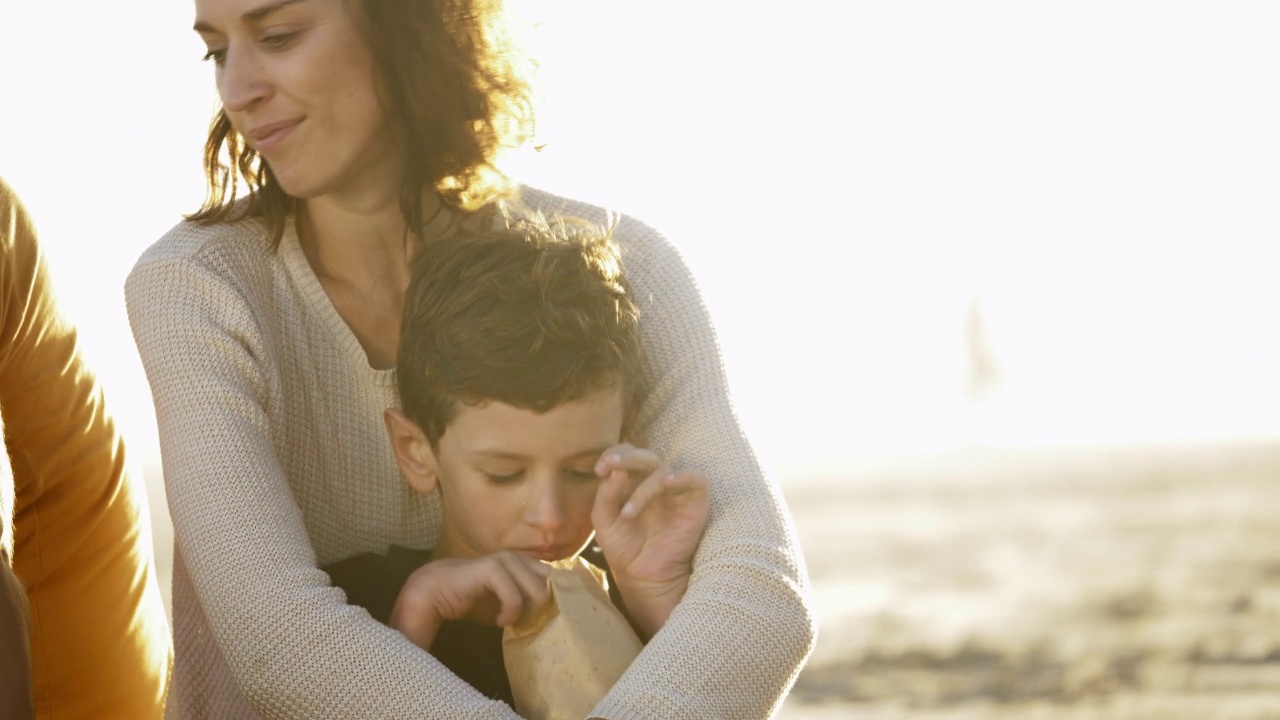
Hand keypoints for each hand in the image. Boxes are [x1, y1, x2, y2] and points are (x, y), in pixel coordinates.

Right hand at [388, 552, 550, 650]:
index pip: (555, 577)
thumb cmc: (473, 599)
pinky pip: (515, 597)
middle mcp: (518, 557)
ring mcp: (506, 560)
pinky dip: (510, 614)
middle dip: (541, 606)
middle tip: (523, 619)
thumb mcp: (506, 602)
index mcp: (524, 562)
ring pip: (537, 591)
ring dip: (525, 612)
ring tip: (507, 620)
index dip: (556, 597)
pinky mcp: (492, 568)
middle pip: (551, 584)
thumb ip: (527, 602)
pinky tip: (499, 621)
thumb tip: (549, 613)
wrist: (437, 592)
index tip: (543, 616)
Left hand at [592, 444, 709, 637]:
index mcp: (632, 481)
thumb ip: (606, 494)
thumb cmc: (624, 546)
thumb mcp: (605, 519)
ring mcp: (676, 491)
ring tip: (628, 515)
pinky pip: (697, 479)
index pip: (626, 454)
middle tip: (612, 467)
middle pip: (645, 455)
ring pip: (664, 470)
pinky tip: (667, 484)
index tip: (599, 469)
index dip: (613, 455)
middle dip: (628, 459)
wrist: (643, 576)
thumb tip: (614, 470)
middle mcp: (654, 482)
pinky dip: (683, 477)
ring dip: (643, 489)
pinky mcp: (696, 502)